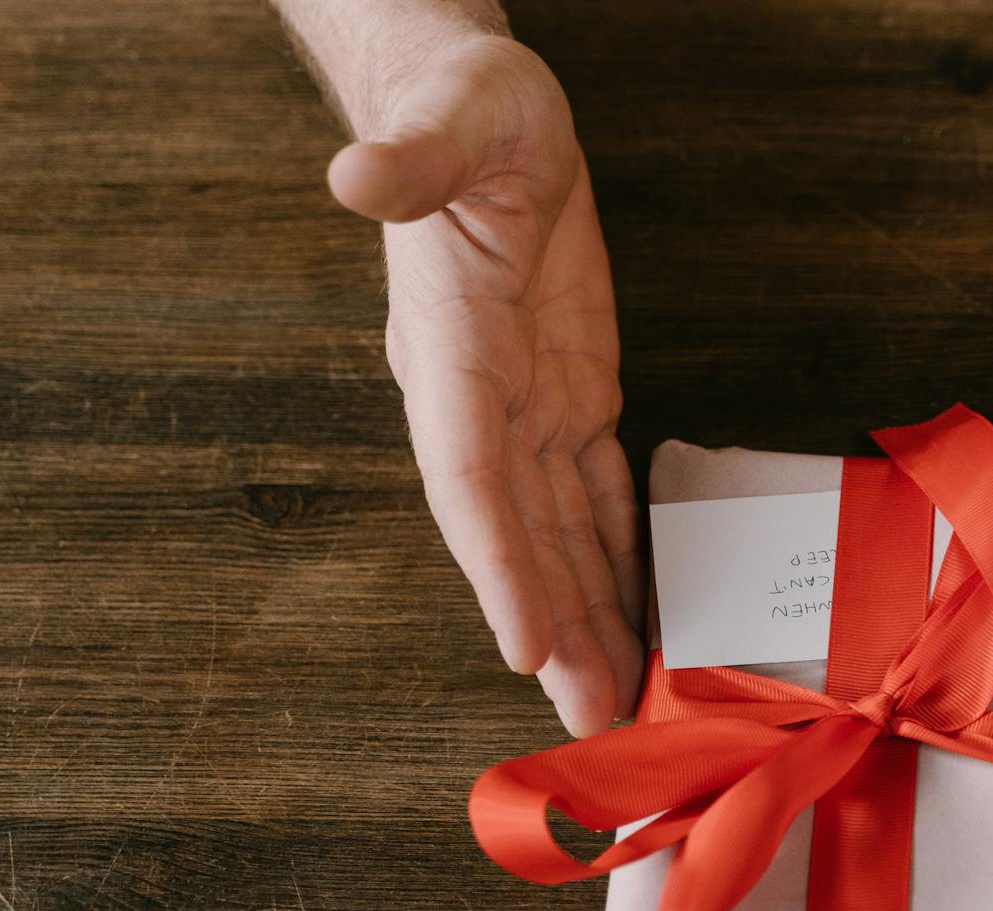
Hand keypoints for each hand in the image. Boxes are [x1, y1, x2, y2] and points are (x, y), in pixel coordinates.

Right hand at [328, 34, 642, 737]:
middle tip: (590, 720)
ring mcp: (527, 404)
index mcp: (451, 348)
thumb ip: (412, 158)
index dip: (495, 563)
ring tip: (616, 699)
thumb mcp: (454, 116)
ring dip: (588, 616)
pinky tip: (635, 613)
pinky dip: (615, 556)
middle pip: (516, 536)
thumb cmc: (465, 107)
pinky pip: (594, 493)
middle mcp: (482, 397)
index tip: (526, 645)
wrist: (485, 112)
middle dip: (554, 629)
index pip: (468, 475)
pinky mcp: (573, 392)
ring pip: (559, 532)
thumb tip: (357, 174)